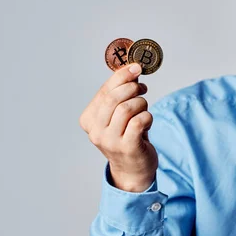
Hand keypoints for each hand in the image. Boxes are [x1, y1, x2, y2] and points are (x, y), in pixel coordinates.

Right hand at [79, 63, 156, 191]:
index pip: (104, 91)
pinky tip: (147, 121)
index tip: (136, 67)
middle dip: (132, 88)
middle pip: (113, 98)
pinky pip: (139, 121)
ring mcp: (109, 141)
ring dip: (141, 104)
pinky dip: (147, 116)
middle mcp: (95, 131)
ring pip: (126, 108)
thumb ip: (122, 93)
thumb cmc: (128, 136)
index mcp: (88, 119)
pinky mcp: (126, 147)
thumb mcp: (120, 115)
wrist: (133, 169)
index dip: (121, 76)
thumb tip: (132, 68)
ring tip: (144, 108)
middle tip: (143, 89)